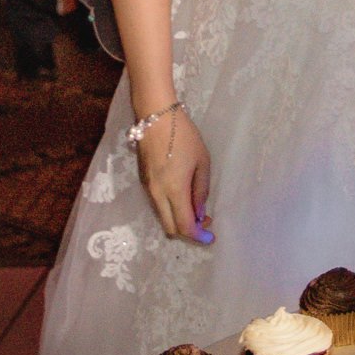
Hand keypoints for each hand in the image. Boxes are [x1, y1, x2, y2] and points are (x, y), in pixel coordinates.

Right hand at [136, 107, 212, 243]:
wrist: (155, 117)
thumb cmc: (184, 136)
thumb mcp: (202, 162)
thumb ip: (201, 190)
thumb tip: (200, 213)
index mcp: (174, 190)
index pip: (184, 226)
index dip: (198, 236)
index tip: (211, 237)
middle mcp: (157, 194)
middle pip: (171, 228)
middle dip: (189, 232)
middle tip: (205, 222)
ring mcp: (147, 189)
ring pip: (163, 218)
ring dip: (179, 220)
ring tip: (196, 208)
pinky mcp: (143, 182)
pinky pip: (157, 206)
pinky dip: (170, 210)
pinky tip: (182, 198)